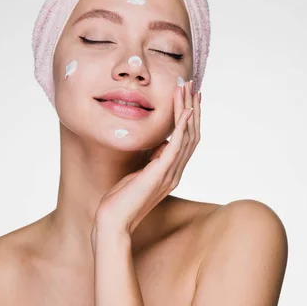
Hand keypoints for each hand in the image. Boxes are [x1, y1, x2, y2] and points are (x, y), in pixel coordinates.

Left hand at [92, 81, 200, 239]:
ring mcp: (171, 173)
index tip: (191, 97)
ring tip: (186, 90)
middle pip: (192, 134)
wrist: (113, 221)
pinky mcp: (161, 173)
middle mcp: (176, 171)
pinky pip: (176, 146)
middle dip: (192, 107)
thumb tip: (160, 143)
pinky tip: (185, 111)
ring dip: (187, 110)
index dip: (190, 117)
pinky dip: (182, 127)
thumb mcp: (141, 172)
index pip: (187, 139)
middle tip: (192, 85)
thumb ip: (153, 159)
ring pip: (187, 136)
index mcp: (172, 170)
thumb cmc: (121, 198)